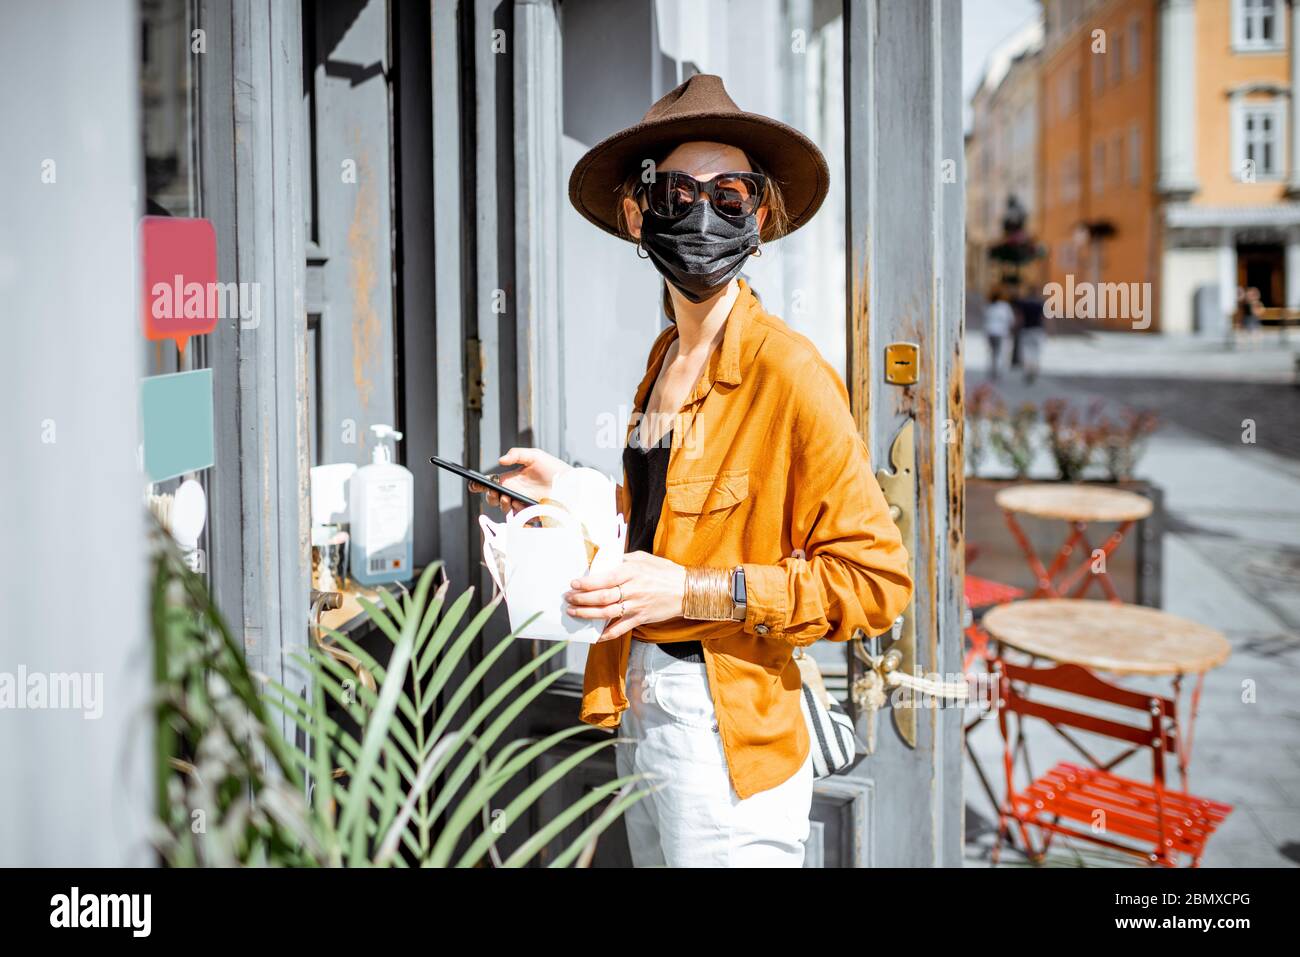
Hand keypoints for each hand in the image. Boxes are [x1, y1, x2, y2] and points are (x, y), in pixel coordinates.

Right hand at [468, 447, 570, 514]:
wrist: (569, 482)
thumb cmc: (552, 467)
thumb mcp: (534, 455)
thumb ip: (516, 454)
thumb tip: (500, 461)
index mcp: (512, 478)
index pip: (492, 482)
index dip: (480, 485)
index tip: (474, 485)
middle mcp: (514, 491)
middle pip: (493, 497)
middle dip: (489, 496)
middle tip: (495, 493)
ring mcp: (521, 502)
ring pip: (504, 507)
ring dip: (502, 503)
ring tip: (508, 498)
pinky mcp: (530, 511)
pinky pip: (518, 515)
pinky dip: (516, 510)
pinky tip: (521, 503)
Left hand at [564, 551, 685, 641]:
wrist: (686, 590)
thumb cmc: (665, 571)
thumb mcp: (643, 558)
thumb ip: (623, 559)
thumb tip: (602, 562)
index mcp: (632, 572)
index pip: (605, 578)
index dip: (586, 583)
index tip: (573, 584)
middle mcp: (633, 590)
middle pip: (602, 597)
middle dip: (582, 599)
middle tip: (568, 599)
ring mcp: (637, 606)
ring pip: (607, 613)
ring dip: (588, 614)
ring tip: (574, 612)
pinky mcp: (641, 618)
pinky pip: (620, 629)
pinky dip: (607, 634)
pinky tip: (595, 635)